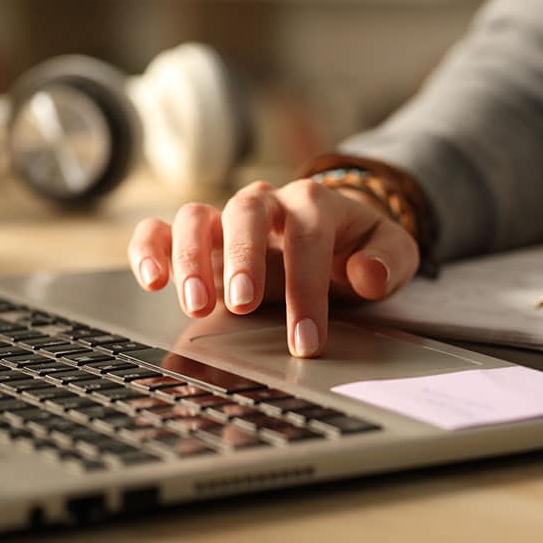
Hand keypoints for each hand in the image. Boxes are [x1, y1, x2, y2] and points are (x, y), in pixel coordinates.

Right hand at [127, 179, 419, 357]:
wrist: (339, 235)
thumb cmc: (361, 248)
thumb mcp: (392, 252)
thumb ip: (388, 261)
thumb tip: (366, 275)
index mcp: (316, 203)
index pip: (308, 237)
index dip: (307, 288)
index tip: (305, 340)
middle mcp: (268, 203)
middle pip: (246, 213)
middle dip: (243, 258)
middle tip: (243, 305)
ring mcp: (229, 218)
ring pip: (197, 216)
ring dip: (191, 257)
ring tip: (196, 304)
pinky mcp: (202, 236)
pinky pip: (163, 229)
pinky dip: (150, 248)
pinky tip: (152, 281)